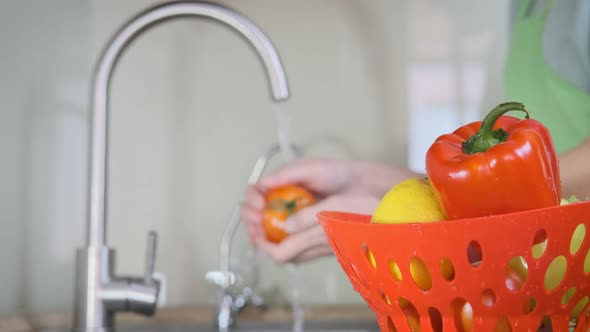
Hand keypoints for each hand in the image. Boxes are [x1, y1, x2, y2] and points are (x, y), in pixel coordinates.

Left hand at [241, 158, 415, 263]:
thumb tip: (284, 226)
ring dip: (273, 223)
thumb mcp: (334, 210)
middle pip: (280, 247)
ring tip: (264, 203)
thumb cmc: (368, 208)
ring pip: (290, 239)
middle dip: (262, 230)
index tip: (252, 221)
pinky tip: (287, 202)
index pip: (279, 253)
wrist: (395, 204)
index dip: (261, 240)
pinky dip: (288, 217)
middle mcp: (317, 245)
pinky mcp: (330, 228)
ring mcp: (324, 238)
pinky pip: (302, 229)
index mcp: (317, 242)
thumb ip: (307, 221)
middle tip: (252, 209)